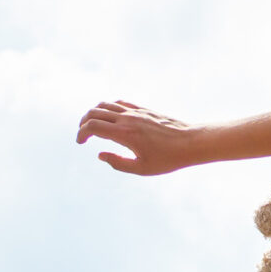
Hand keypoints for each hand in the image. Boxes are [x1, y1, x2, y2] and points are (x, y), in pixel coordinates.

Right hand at [77, 101, 206, 174]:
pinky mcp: (143, 109)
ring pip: (105, 104)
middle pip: (94, 112)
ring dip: (94, 113)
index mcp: (124, 134)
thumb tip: (100, 155)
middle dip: (83, 122)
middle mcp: (127, 118)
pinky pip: (119, 103)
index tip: (80, 143)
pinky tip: (110, 117)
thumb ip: (118, 163)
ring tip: (93, 124)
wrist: (190, 142)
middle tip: (83, 134)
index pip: (93, 127)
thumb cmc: (168, 159)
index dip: (81, 134)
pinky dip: (108, 107)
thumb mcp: (142, 169)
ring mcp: (135, 111)